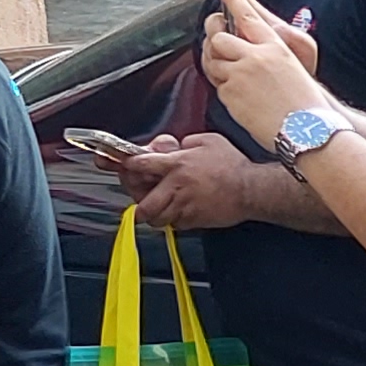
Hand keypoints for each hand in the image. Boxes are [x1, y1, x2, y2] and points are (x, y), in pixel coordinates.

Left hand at [109, 128, 281, 233]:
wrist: (252, 190)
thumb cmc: (232, 164)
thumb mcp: (206, 140)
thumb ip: (183, 143)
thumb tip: (170, 148)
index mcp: (176, 164)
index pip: (138, 164)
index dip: (123, 165)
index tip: (113, 163)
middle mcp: (176, 187)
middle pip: (140, 201)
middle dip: (135, 196)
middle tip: (137, 189)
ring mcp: (184, 206)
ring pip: (154, 217)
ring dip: (151, 211)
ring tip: (156, 201)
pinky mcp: (193, 221)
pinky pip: (172, 224)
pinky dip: (169, 219)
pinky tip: (176, 208)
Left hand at [197, 0, 326, 127]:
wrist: (310, 131)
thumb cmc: (306, 103)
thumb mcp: (293, 67)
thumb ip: (268, 52)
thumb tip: (249, 44)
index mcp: (276, 46)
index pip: (247, 14)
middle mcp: (257, 56)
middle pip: (219, 35)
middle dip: (214, 36)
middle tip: (217, 40)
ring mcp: (241, 75)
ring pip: (213, 59)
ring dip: (217, 64)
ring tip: (235, 75)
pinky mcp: (231, 93)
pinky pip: (217, 83)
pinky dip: (224, 87)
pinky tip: (241, 96)